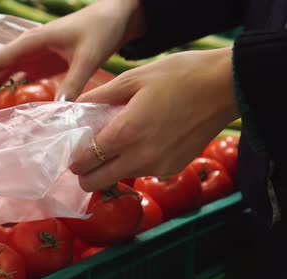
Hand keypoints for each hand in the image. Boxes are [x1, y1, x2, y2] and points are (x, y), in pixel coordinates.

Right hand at [0, 0, 144, 104]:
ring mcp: (33, 55)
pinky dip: (11, 92)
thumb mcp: (88, 58)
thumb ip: (73, 84)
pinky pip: (19, 78)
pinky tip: (11, 110)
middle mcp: (28, 47)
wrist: (116, 18)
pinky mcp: (42, 63)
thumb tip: (58, 112)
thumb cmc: (101, 30)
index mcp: (32, 40)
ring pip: (5, 74)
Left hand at [70, 48, 239, 191]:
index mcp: (126, 133)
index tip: (72, 148)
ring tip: (117, 140)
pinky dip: (133, 162)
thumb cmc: (179, 75)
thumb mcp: (132, 78)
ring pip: (118, 178)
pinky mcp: (173, 169)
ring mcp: (158, 167)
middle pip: (95, 182)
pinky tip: (141, 139)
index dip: (73, 157)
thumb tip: (75, 108)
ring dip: (109, 166)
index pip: (84, 161)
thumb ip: (99, 97)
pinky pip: (141, 172)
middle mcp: (140, 157)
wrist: (227, 85)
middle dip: (85, 171)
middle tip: (87, 152)